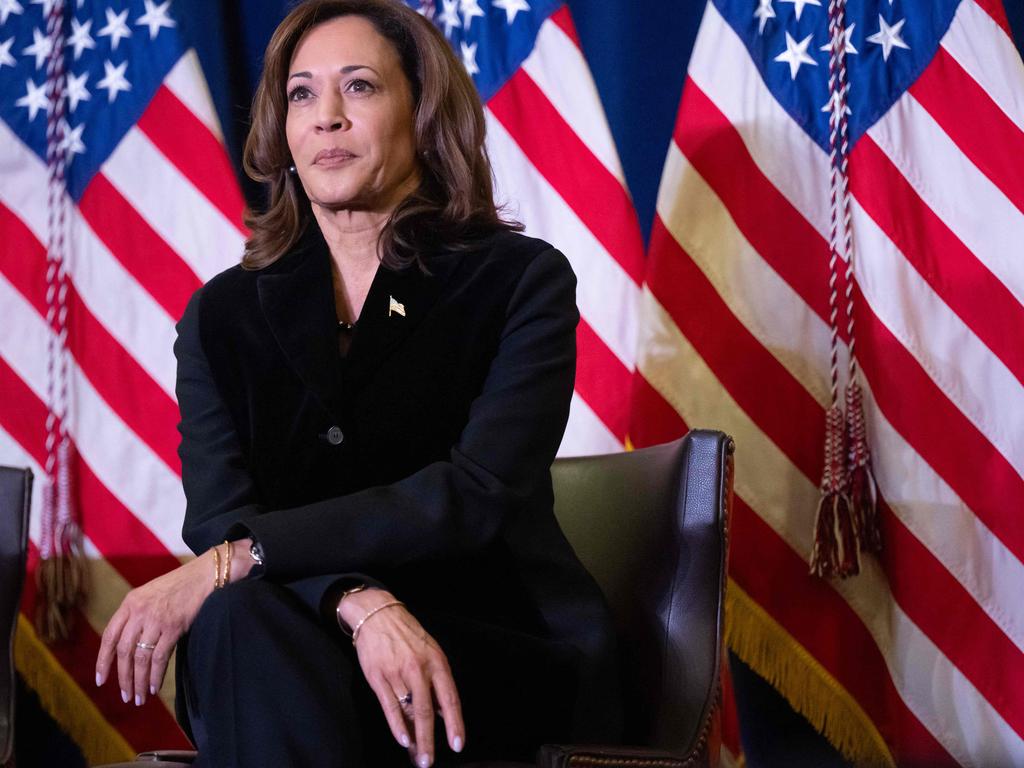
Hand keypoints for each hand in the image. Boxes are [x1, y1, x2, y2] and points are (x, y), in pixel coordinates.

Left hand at [95, 540, 253, 705]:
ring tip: (139, 698)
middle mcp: (139, 612)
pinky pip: (159, 657)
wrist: (204, 575)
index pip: (109, 637)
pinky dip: (155, 675)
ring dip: (138, 681)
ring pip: (141, 658)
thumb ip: (136, 616)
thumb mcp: (150, 595)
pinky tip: (154, 686)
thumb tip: (127, 648)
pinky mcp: (173, 626)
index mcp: (130, 603)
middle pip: (124, 652)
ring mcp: (156, 619)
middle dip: (123, 678)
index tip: (100, 680)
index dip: (103, 661)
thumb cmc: (179, 586)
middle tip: (126, 696)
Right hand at [340, 589, 464, 766]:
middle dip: (430, 740)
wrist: (378, 614)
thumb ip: (437, 682)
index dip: (454, 723)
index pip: (449, 698)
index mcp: (437, 662)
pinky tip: (402, 740)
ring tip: (417, 756)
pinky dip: (396, 725)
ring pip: (408, 711)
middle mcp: (419, 668)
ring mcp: (397, 672)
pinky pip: (389, 705)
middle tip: (430, 761)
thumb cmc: (407, 636)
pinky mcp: (378, 676)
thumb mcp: (431, 652)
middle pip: (427, 710)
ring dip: (413, 738)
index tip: (457, 744)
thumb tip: (443, 713)